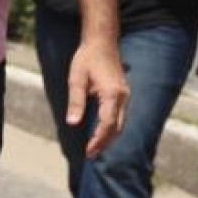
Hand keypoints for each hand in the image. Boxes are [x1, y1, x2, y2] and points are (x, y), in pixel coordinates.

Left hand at [66, 37, 128, 158]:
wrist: (102, 42)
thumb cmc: (87, 58)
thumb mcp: (76, 79)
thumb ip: (76, 102)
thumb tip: (72, 123)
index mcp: (112, 94)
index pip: (107, 124)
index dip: (98, 140)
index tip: (88, 151)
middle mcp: (123, 97)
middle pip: (117, 128)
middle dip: (104, 143)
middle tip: (91, 155)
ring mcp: (125, 95)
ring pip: (121, 123)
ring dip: (109, 137)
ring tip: (95, 148)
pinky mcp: (124, 94)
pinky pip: (120, 116)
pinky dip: (112, 128)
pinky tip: (102, 133)